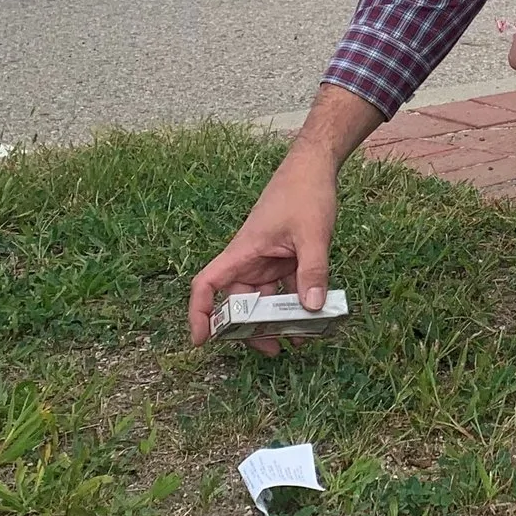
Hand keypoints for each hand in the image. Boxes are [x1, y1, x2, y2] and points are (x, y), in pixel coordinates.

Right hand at [187, 84, 378, 353]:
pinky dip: (296, 301)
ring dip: (277, 318)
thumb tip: (312, 309)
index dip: (199, 312)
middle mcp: (251, 258)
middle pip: (239, 300)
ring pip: (264, 297)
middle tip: (273, 350)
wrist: (316, 165)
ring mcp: (268, 258)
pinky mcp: (286, 256)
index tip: (201, 341)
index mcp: (243, 252)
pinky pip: (285, 286)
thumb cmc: (304, 193)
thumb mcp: (312, 234)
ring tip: (298, 340)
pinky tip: (314, 316)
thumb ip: (313, 271)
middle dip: (250, 328)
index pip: (208, 284)